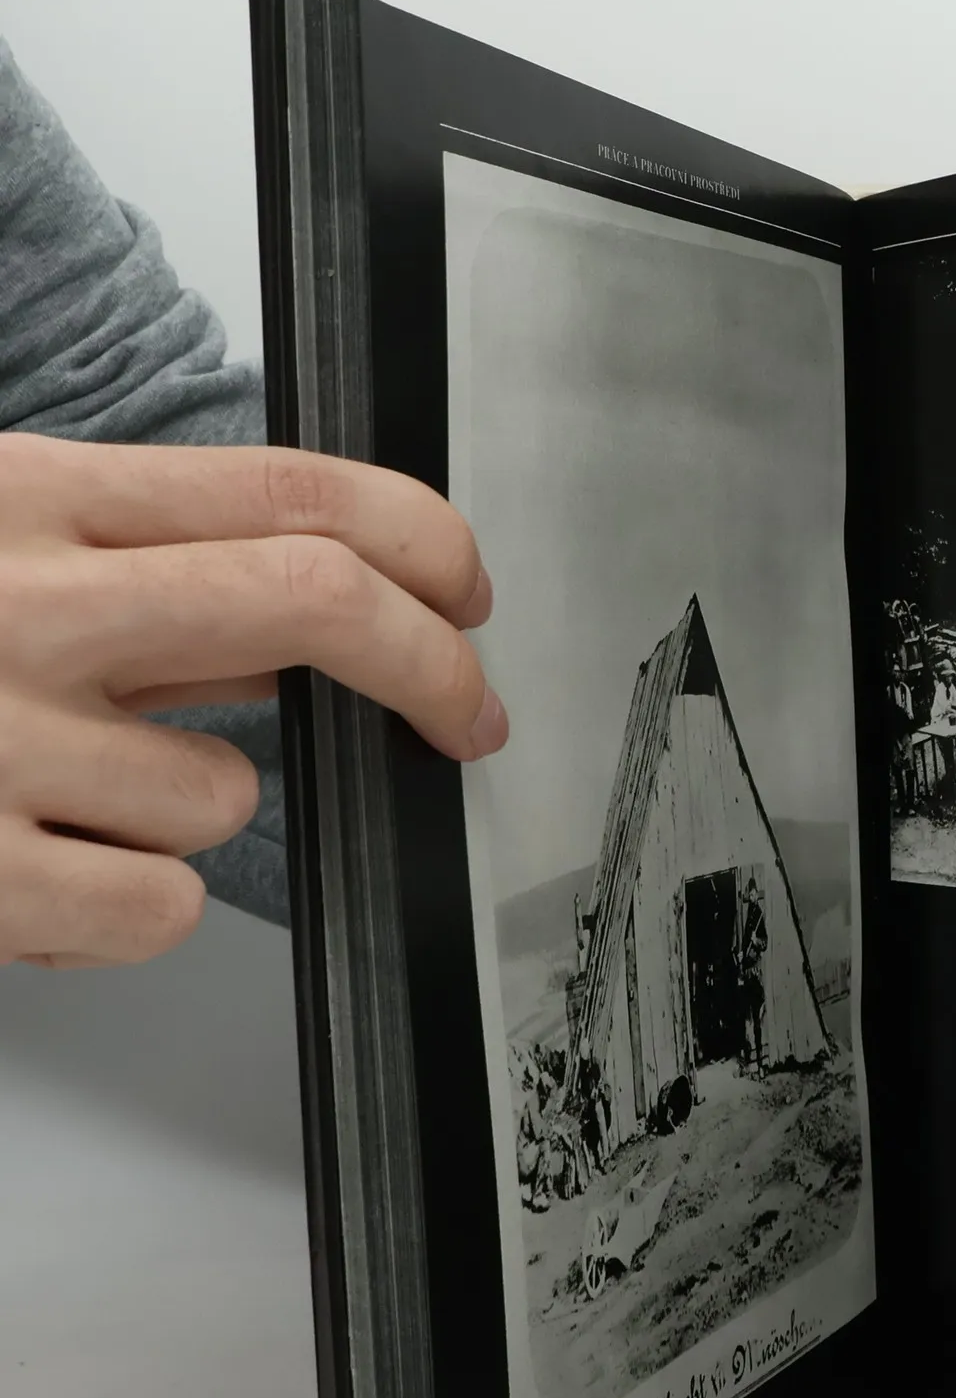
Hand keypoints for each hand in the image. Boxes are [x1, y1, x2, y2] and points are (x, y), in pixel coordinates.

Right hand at [0, 434, 504, 968]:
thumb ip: (146, 566)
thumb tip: (318, 618)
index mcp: (32, 499)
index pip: (293, 488)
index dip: (424, 539)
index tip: (469, 595)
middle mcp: (19, 604)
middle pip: (317, 606)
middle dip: (433, 667)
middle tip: (466, 713)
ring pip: (229, 797)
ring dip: (187, 808)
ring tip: (60, 787)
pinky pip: (159, 908)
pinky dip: (127, 903)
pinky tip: (34, 863)